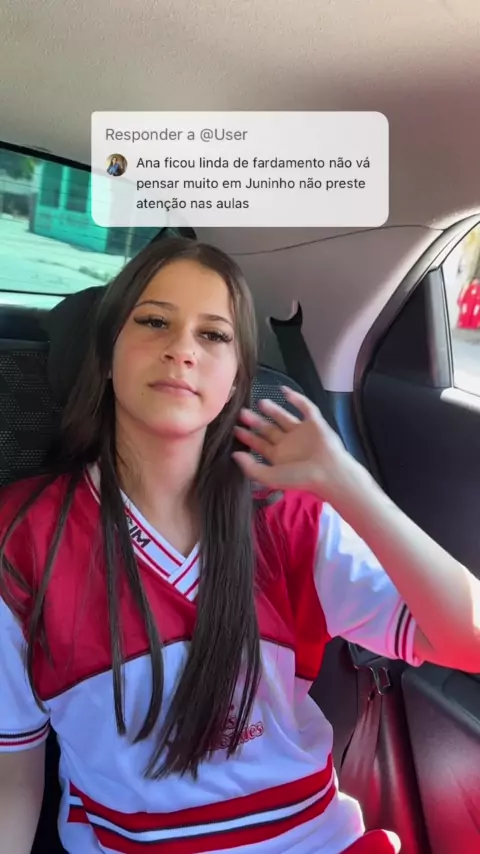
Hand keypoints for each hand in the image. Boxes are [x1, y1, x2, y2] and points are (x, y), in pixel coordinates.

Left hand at [232, 386, 352, 499]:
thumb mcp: (270, 477)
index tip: (235, 428)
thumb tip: (234, 455)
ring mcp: (301, 432)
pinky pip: (305, 407)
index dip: (247, 436)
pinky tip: (284, 390)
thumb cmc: (300, 477)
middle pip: (268, 429)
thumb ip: (251, 468)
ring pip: (284, 417)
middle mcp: (288, 443)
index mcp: (278, 457)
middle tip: (242, 412)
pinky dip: (296, 398)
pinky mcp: (315, 423)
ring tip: (260, 402)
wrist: (329, 472)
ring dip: (272, 409)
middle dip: (255, 421)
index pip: (259, 444)